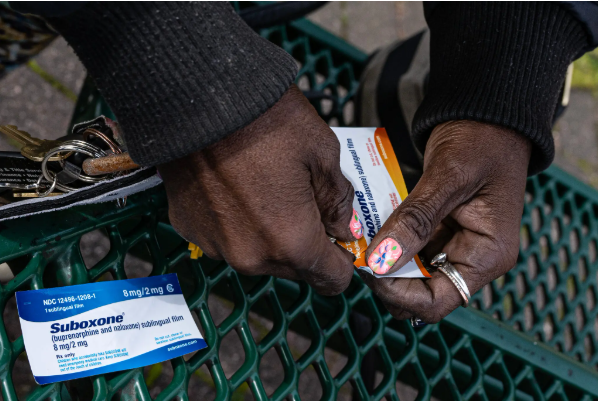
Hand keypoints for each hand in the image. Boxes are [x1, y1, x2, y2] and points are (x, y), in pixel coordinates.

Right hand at [158, 85, 360, 294]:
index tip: (340, 238)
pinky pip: (226, 237)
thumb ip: (339, 203)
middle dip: (305, 241)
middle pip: (294, 267)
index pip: (331, 281)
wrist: (198, 95)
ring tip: (263, 187)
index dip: (342, 261)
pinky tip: (233, 185)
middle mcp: (251, 256)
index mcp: (292, 242)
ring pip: (259, 254)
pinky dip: (236, 221)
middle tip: (302, 199)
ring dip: (269, 233)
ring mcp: (215, 245)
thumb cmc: (267, 119)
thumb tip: (343, 230)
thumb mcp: (323, 154)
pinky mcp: (188, 228)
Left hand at [360, 121, 530, 322]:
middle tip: (359, 250)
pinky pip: (409, 247)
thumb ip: (415, 220)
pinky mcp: (440, 231)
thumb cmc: (481, 139)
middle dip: (387, 276)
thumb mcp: (447, 177)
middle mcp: (473, 258)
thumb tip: (380, 262)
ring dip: (384, 258)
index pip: (437, 301)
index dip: (397, 292)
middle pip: (420, 292)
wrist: (487, 112)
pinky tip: (373, 225)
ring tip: (362, 235)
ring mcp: (455, 245)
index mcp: (487, 255)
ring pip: (410, 272)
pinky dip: (389, 240)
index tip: (368, 267)